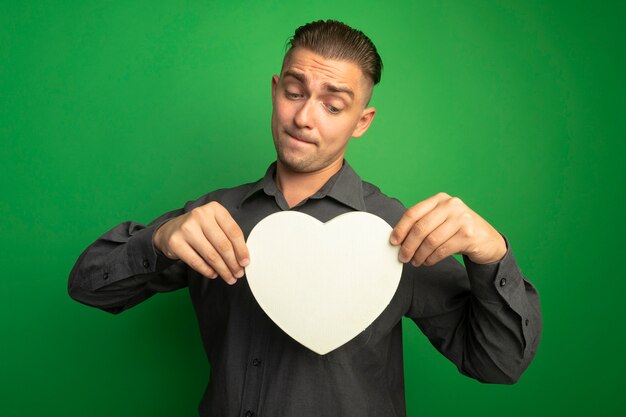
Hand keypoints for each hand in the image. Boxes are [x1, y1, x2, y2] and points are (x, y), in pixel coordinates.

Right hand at [153, 201, 248, 284]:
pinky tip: (213, 274)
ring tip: (229, 277)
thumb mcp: (215, 224)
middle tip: (238, 273)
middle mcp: (200, 215)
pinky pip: (196, 262)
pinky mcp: (176, 242)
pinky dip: (207, 271)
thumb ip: (228, 236)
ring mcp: (186, 228)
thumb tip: (243, 258)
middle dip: (233, 263)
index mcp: (214, 209)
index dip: (242, 249)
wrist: (170, 230)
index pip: (233, 231)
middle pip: (223, 245)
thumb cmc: (199, 229)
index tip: (246, 262)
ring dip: (223, 270)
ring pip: (211, 255)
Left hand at [389, 192, 505, 266]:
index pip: (413, 213)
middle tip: (403, 257)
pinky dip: (431, 258)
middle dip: (408, 245)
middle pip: (420, 228)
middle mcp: (451, 205)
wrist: (488, 240)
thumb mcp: (441, 220)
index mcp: (440, 199)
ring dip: (419, 254)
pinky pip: (442, 250)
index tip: (393, 242)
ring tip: (415, 261)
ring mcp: (461, 219)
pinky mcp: (468, 235)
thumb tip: (398, 238)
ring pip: (430, 241)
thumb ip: (423, 223)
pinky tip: (428, 261)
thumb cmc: (458, 230)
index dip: (400, 229)